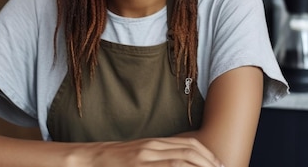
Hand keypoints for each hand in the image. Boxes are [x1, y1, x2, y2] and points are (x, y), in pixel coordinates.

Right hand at [85, 136, 223, 166]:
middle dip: (210, 163)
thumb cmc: (113, 163)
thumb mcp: (138, 156)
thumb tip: (177, 163)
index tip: (219, 165)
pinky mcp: (139, 165)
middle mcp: (152, 147)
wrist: (87, 160)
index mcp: (154, 143)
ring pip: (182, 160)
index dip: (207, 155)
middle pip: (190, 151)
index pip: (188, 144)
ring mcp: (145, 157)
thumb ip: (158, 159)